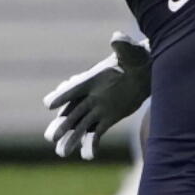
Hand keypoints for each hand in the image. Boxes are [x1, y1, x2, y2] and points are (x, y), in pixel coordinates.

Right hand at [43, 32, 150, 159]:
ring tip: (61, 153)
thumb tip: (117, 37)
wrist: (146, 73)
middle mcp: (90, 96)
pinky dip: (91, 145)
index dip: (62, 95)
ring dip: (71, 139)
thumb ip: (123, 46)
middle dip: (61, 125)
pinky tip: (87, 156)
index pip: (74, 88)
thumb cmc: (137, 57)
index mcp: (92, 79)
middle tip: (50, 137)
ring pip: (80, 126)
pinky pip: (96, 134)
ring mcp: (97, 109)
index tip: (48, 104)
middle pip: (71, 112)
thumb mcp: (131, 51)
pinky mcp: (107, 119)